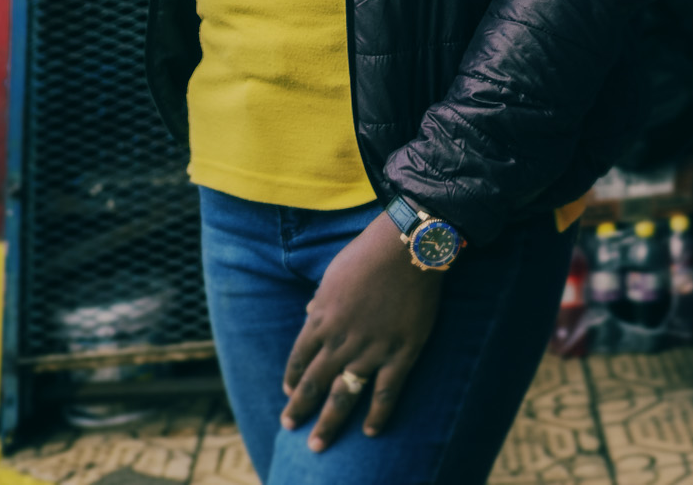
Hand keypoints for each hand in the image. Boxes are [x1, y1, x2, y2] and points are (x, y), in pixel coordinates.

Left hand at [281, 212, 445, 451]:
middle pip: (313, 384)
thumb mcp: (332, 275)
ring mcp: (369, 351)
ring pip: (343, 395)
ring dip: (327, 422)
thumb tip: (310, 313)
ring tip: (316, 445)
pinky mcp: (400, 354)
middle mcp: (339, 341)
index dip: (292, 378)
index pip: (299, 359)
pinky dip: (377, 415)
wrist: (404, 248)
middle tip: (288, 427)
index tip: (288, 393)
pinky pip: (386, 392)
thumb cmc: (367, 254)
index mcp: (320, 320)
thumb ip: (320, 301)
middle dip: (298, 409)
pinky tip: (370, 432)